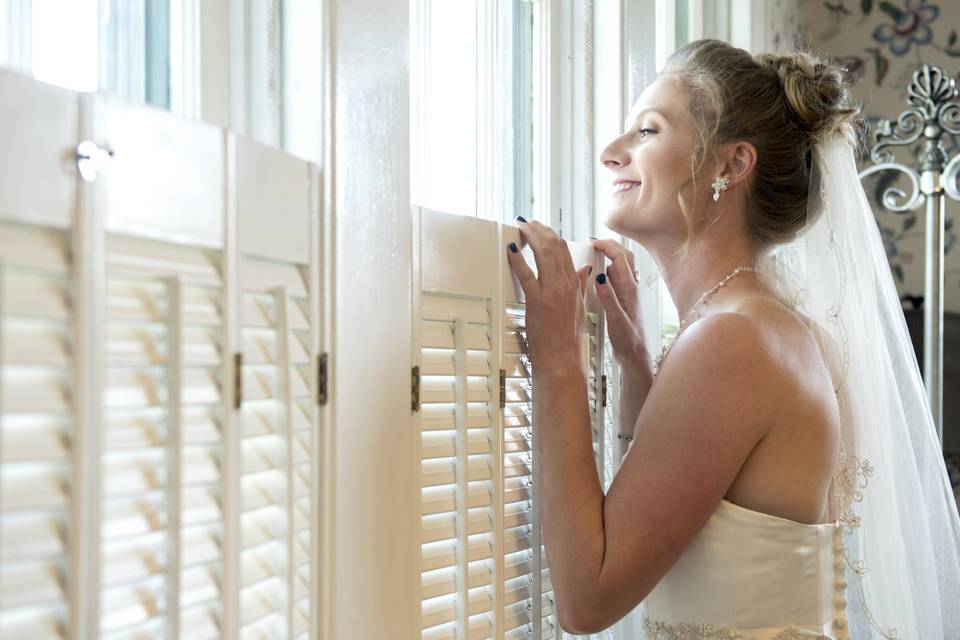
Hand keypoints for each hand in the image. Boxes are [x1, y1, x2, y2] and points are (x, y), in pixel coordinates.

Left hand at [505, 219, 591, 372]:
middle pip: (555, 245)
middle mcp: (566, 284)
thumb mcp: (580, 309)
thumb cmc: (568, 341)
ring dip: (531, 235)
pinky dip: (518, 259)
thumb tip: (586, 271)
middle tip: (528, 222)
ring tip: (521, 227)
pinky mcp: (538, 301)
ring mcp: (553, 292)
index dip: (552, 235)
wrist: (563, 361)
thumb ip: (582, 287)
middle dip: (540, 229)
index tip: (542, 229)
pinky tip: (511, 249)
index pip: (566, 251)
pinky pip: (526, 274)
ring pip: (544, 252)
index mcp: (576, 285)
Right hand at [587, 238, 648, 371]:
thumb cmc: (629, 340)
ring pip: (620, 265)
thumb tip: (599, 277)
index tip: (591, 243)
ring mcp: (627, 291)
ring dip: (608, 255)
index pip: (620, 257)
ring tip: (592, 254)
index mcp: (629, 289)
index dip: (606, 246)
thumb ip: (608, 298)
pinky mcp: (622, 298)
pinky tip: (595, 275)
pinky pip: (615, 277)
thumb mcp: (616, 319)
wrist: (635, 355)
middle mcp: (630, 287)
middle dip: (609, 245)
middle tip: (592, 243)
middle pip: (624, 256)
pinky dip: (606, 269)